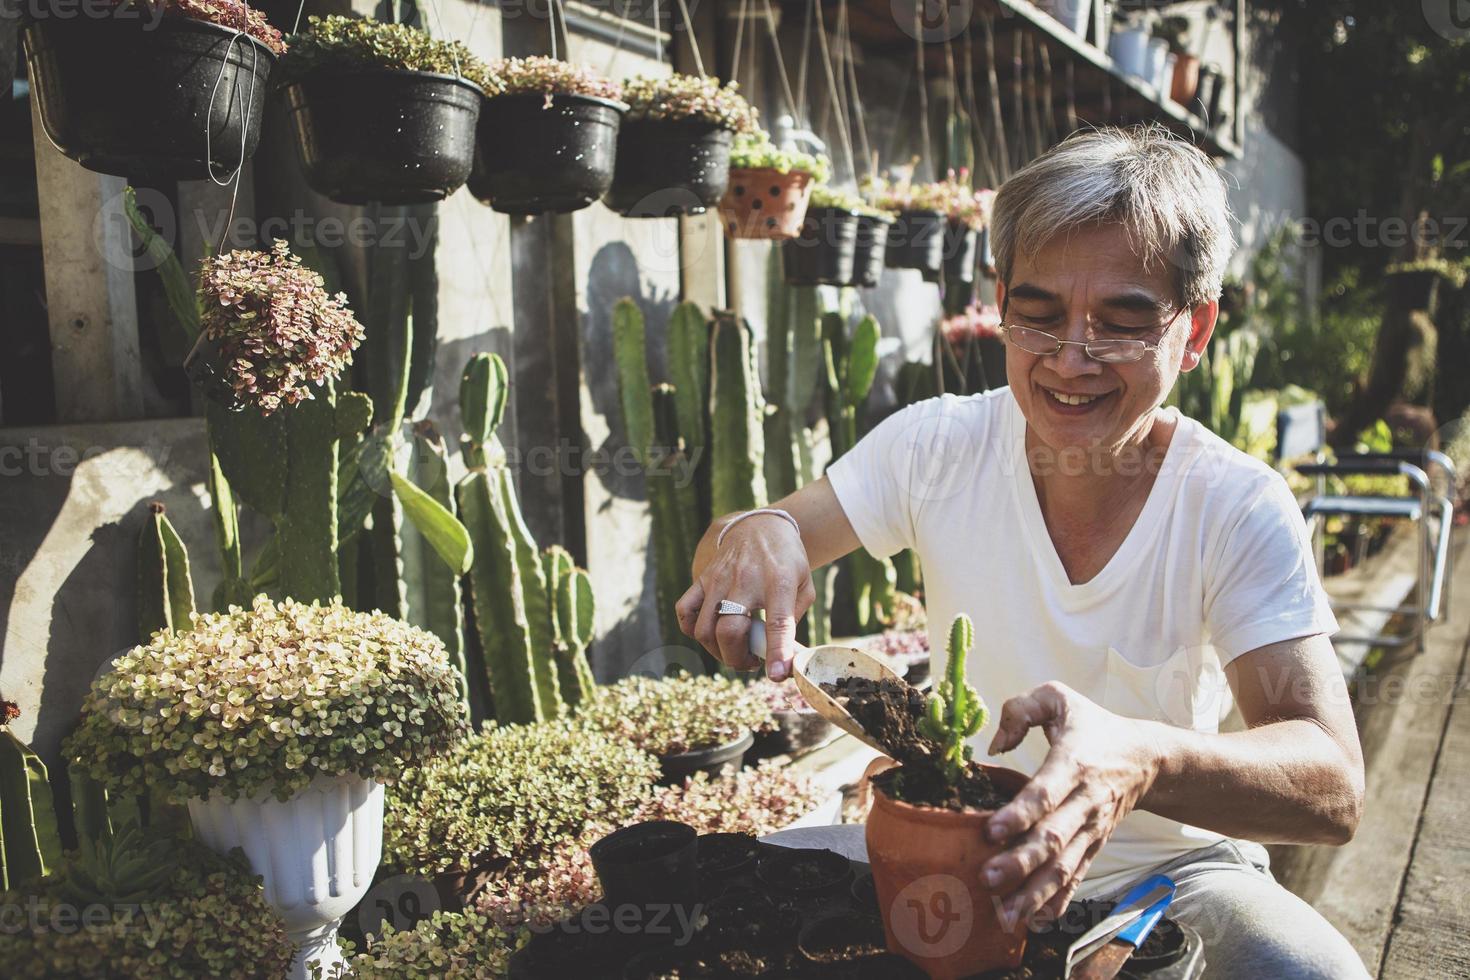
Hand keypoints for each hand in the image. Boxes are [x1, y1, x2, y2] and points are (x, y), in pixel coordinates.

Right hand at [674, 515, 813, 679]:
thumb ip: (795, 622)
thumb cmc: (787, 562)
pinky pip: (685, 611)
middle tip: (751, 662)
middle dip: (738, 659)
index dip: (777, 652)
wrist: (760, 526)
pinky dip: (692, 630)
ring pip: (705, 629)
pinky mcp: (702, 578)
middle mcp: (745, 580)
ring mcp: (719, 579)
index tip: (776, 675)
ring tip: (735, 650)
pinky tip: (710, 632)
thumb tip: (784, 660)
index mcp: (779, 582)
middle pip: (730, 631)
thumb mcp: (804, 587)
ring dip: (718, 651)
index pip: (777, 623)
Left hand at [980, 682, 1163, 930]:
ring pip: (1065, 866)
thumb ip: (1022, 709)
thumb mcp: (1059, 698)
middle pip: (1054, 838)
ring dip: (1035, 893)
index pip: (1046, 792)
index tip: (991, 831)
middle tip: (988, 879)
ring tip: (1005, 915)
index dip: (1020, 813)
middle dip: (1021, 862)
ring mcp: (1092, 829)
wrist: (1147, 757)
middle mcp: (1085, 801)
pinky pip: (1077, 878)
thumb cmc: (1092, 726)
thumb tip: (995, 745)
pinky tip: (1036, 922)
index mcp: (1074, 763)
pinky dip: (1058, 902)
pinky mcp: (1095, 846)